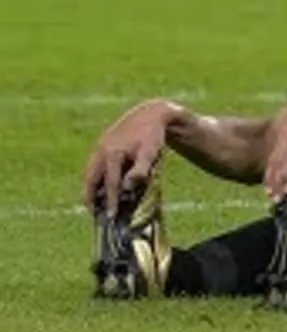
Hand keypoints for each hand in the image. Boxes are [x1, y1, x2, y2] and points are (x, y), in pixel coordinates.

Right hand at [81, 100, 175, 215]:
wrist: (149, 114)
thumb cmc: (152, 136)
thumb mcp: (151, 152)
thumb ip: (141, 169)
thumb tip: (127, 186)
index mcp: (113, 153)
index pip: (110, 183)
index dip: (111, 201)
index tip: (111, 217)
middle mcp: (101, 151)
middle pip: (91, 180)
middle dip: (91, 198)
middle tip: (94, 216)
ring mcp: (99, 148)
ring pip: (90, 174)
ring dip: (91, 190)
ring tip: (94, 206)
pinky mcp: (100, 146)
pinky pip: (94, 167)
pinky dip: (95, 180)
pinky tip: (100, 189)